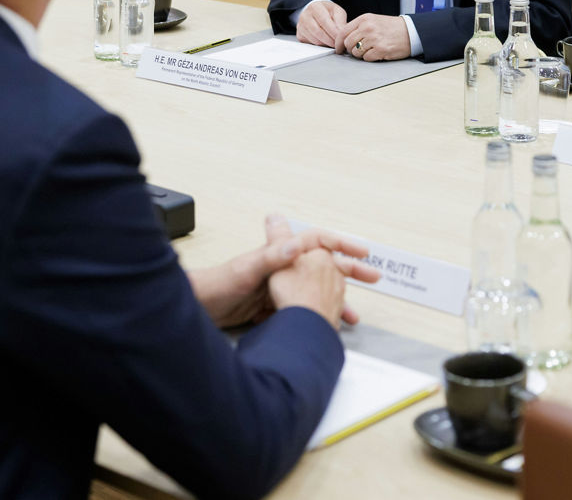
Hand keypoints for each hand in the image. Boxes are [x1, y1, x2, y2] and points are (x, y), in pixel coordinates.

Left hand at [187, 214, 378, 328]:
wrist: (198, 309)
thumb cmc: (217, 284)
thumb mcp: (247, 269)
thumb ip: (273, 256)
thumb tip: (298, 244)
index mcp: (279, 253)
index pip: (318, 241)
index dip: (342, 245)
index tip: (363, 252)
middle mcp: (282, 268)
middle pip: (323, 267)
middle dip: (349, 272)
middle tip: (373, 277)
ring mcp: (278, 288)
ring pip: (315, 293)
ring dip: (336, 302)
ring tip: (354, 315)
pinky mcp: (271, 308)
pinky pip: (302, 312)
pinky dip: (316, 319)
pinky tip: (326, 329)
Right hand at [296, 0, 346, 49]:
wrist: (316, 12)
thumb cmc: (328, 12)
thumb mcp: (337, 11)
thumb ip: (340, 21)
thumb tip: (340, 33)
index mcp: (314, 7)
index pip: (324, 21)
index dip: (333, 31)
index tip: (340, 38)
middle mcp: (305, 15)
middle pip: (318, 32)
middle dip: (330, 40)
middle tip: (338, 44)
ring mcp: (300, 26)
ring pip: (315, 40)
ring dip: (326, 44)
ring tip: (333, 42)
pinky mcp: (300, 35)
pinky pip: (311, 44)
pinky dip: (320, 45)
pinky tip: (326, 42)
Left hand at [341, 14, 411, 60]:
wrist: (411, 31)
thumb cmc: (392, 27)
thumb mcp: (374, 20)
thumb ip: (359, 27)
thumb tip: (344, 40)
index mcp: (364, 19)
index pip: (343, 32)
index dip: (338, 43)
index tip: (338, 49)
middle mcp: (368, 28)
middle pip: (348, 43)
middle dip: (351, 50)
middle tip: (358, 50)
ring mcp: (374, 39)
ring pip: (356, 52)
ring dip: (361, 54)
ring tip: (371, 50)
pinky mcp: (381, 49)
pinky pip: (366, 58)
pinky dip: (370, 58)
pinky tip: (377, 53)